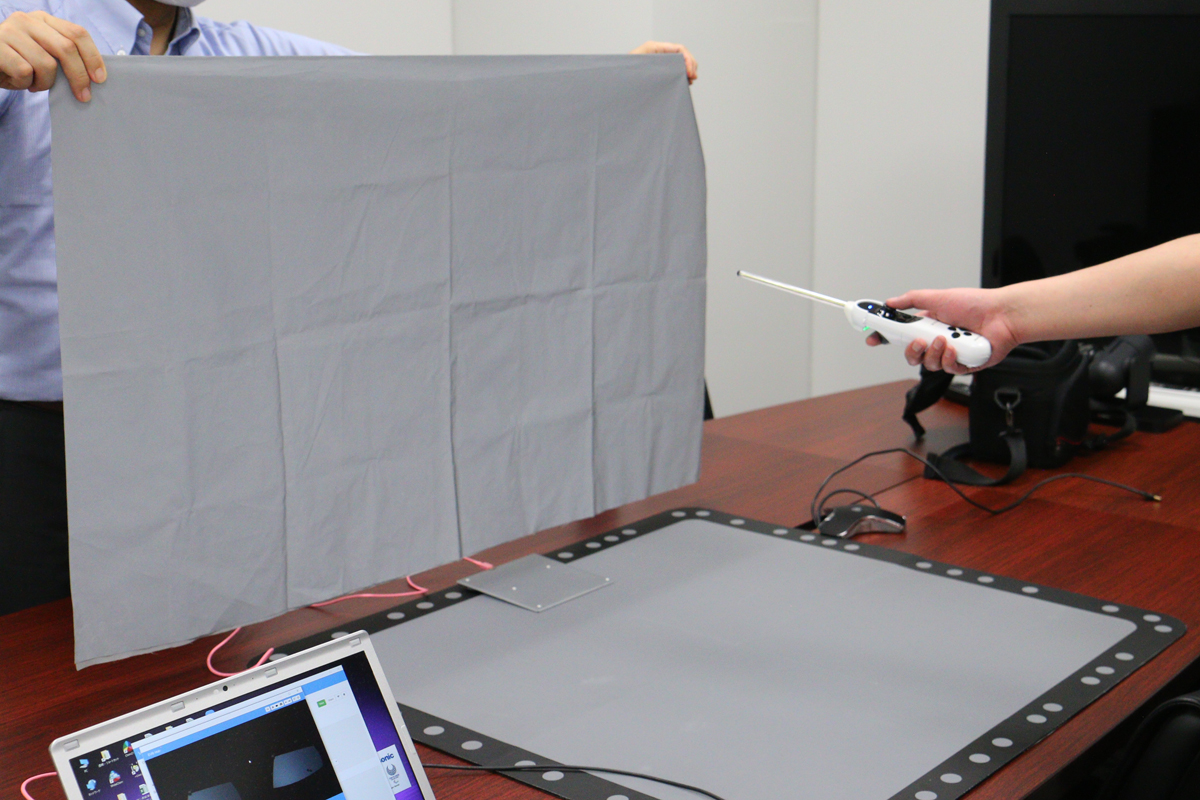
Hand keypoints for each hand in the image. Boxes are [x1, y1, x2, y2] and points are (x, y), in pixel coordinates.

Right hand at [0, 10, 104, 101]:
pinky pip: (25, 72)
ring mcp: (10, 31)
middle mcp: (27, 20)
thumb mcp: (41, 52)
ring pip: (46, 64)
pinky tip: (16, 80)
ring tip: (33, 83)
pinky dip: (24, 83)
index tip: (100, 79)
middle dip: (79, 76)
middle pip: (66, 48)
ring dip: (44, 83)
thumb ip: (62, 55)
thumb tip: (95, 75)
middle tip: (83, 96)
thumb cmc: (16, 61)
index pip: (77, 33)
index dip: (92, 57)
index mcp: (43, 19)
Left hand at [629, 40, 696, 83]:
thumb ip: (655, 66)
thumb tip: (674, 70)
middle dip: (690, 65)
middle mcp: (658, 51)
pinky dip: (682, 74)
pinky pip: (674, 68)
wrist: (616, 80)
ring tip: (690, 80)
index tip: (690, 73)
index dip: (688, 60)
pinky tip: (684, 81)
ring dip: (688, 70)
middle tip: (693, 78)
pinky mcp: (659, 68)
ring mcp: (659, 60)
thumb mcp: (639, 67)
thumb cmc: (624, 73)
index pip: (679, 49)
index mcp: (654, 47)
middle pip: (682, 54)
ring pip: (680, 61)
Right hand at [864, 287, 1018, 373]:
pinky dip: (950, 358)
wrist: (1002, 315)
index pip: (901, 335)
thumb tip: (890, 302)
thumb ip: (911, 300)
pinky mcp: (964, 365)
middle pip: (913, 354)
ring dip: (934, 352)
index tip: (873, 339)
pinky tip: (956, 348)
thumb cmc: (975, 304)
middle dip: (912, 350)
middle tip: (918, 341)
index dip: (886, 338)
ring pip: (929, 364)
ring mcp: (951, 354)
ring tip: (945, 340)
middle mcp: (938, 341)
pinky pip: (948, 369)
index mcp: (929, 325)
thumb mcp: (938, 297)